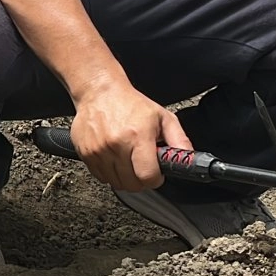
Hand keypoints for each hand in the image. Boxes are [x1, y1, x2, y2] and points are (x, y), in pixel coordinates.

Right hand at [69, 78, 188, 191]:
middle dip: (141, 180)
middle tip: (142, 167)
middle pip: (131, 184)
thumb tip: (189, 158)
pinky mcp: (85, 153)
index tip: (156, 174)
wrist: (99, 91)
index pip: (147, 176)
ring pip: (115, 183)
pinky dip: (109, 173)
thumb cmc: (130, 103)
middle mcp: (116, 144)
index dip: (155, 179)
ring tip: (128, 160)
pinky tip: (114, 158)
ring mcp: (98, 150)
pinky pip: (101, 176)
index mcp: (137, 136)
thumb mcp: (162, 117)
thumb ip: (179, 140)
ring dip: (124, 177)